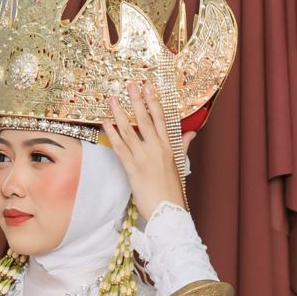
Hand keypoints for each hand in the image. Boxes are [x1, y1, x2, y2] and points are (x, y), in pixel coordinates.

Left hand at [106, 83, 195, 222]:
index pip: (160, 119)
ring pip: (129, 131)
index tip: (148, 87)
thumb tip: (191, 133)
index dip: (154, 102)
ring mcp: (143, 158)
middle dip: (137, 101)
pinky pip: (119, 147)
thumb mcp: (179, 164)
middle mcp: (156, 149)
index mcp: (169, 147)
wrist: (168, 211)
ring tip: (112, 99)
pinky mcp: (132, 168)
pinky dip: (111, 134)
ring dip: (119, 113)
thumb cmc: (172, 190)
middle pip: (144, 120)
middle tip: (130, 84)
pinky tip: (105, 123)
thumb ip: (183, 145)